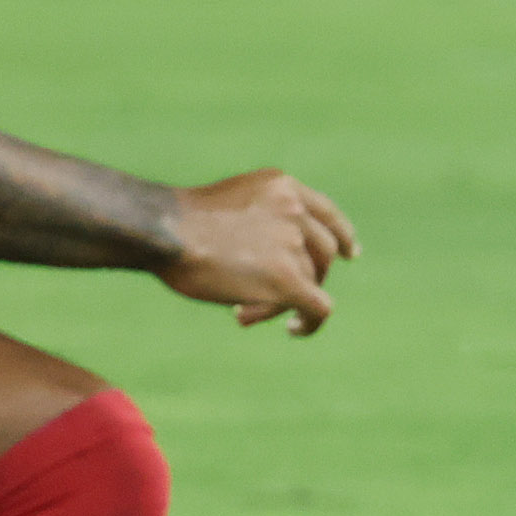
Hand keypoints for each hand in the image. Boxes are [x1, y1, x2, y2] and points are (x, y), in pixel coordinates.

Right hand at [159, 170, 357, 334]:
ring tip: (243, 310)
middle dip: (304, 277)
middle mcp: (295, 210)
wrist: (165, 231)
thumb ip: (260, 222)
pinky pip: (317, 306)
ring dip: (281, 300)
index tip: (349, 254)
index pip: (327, 214)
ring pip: (308, 283)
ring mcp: (293, 243)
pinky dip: (310, 322)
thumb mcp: (231, 205)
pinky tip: (293, 330)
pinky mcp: (288, 279)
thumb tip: (275, 267)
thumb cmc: (178, 224)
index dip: (342, 236)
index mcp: (282, 186)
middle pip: (321, 253)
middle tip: (273, 297)